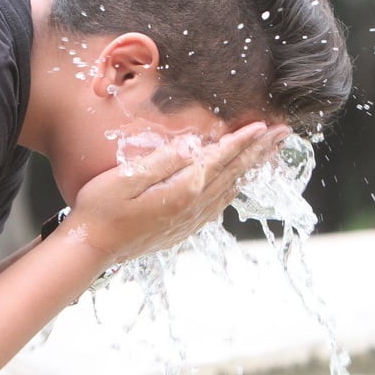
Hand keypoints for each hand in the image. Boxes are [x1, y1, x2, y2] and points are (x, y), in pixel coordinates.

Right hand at [65, 121, 289, 264]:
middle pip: (234, 173)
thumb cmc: (99, 209)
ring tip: (270, 152)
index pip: (219, 159)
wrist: (90, 249)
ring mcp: (189, 221)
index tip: (264, 125)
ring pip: (230, 189)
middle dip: (260, 151)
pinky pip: (218, 205)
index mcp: (181, 191)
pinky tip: (238, 182)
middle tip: (284, 133)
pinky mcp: (182, 228)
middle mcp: (192, 208)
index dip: (242, 140)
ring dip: (252, 168)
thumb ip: (160, 161)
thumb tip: (192, 144)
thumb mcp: (124, 179)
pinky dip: (234, 188)